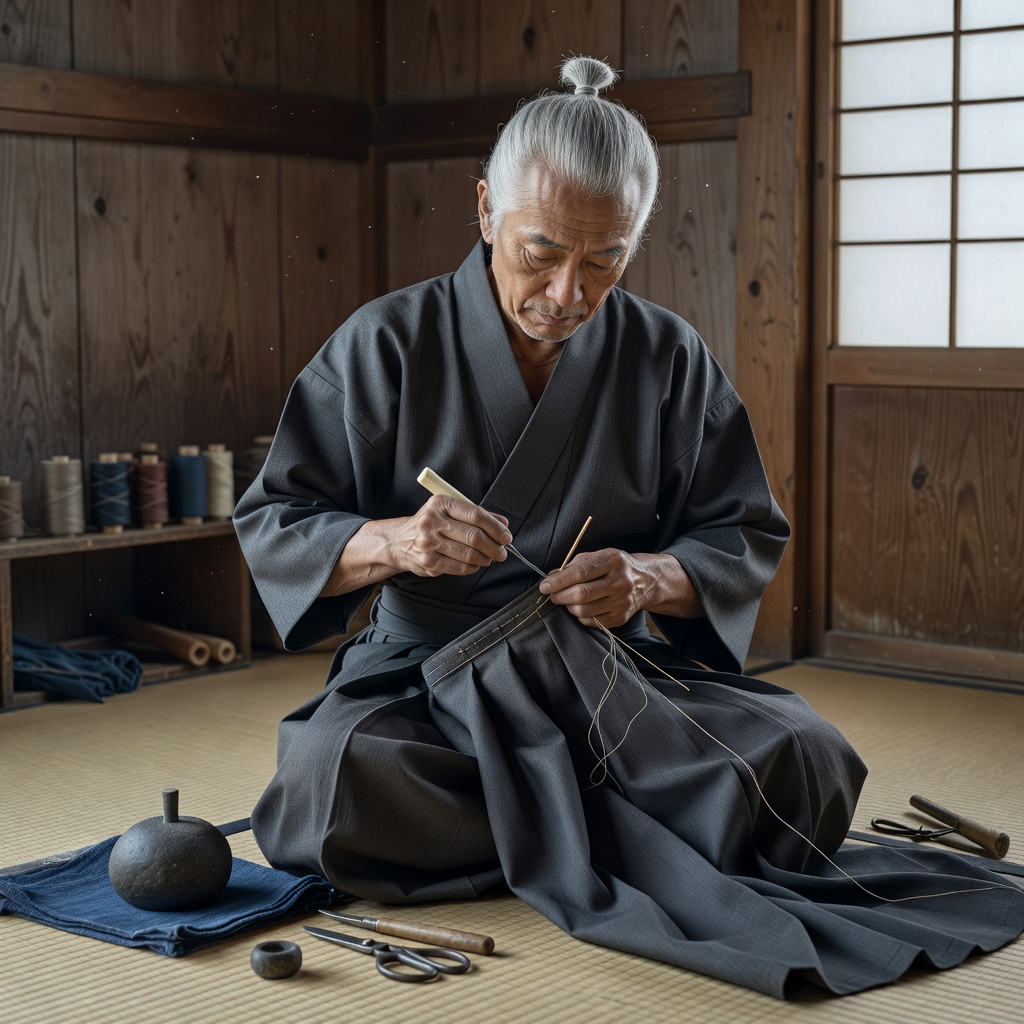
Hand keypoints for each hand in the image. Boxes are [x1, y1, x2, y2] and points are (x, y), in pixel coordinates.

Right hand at [386, 495, 510, 576]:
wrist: (398, 541)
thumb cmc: (431, 524)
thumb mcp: (449, 511)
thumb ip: (477, 515)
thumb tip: (503, 524)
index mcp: (440, 503)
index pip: (476, 515)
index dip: (495, 527)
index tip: (506, 536)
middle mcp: (432, 521)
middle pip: (474, 536)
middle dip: (494, 547)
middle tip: (502, 552)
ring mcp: (429, 543)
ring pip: (469, 555)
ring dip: (485, 559)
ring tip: (489, 558)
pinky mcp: (429, 562)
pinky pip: (460, 568)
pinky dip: (473, 567)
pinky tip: (475, 564)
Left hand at [538, 549, 653, 627]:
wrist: (647, 581)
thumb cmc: (616, 566)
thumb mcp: (599, 555)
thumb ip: (575, 565)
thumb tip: (552, 577)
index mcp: (613, 561)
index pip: (581, 573)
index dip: (559, 581)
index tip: (544, 586)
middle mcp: (620, 582)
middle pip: (581, 594)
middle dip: (560, 596)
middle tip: (552, 595)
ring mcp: (622, 602)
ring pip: (584, 611)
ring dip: (569, 607)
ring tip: (568, 600)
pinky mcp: (621, 618)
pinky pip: (592, 622)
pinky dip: (580, 616)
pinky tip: (581, 607)